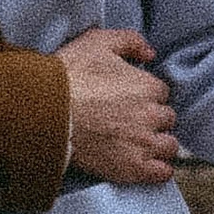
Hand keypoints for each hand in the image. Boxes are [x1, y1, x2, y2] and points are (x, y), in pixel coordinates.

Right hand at [60, 26, 179, 188]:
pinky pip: (162, 173)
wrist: (44, 112)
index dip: (146, 96)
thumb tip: (151, 54)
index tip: (129, 101)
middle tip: (129, 121)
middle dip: (152, 119)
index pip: (160, 93)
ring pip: (169, 146)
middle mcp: (151, 115)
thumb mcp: (97, 42)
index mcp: (147, 86)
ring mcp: (143, 144)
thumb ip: (130, 41)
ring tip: (138, 144)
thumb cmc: (68, 76)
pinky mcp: (132, 168)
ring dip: (158, 144)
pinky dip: (159, 170)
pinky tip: (147, 165)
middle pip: (166, 119)